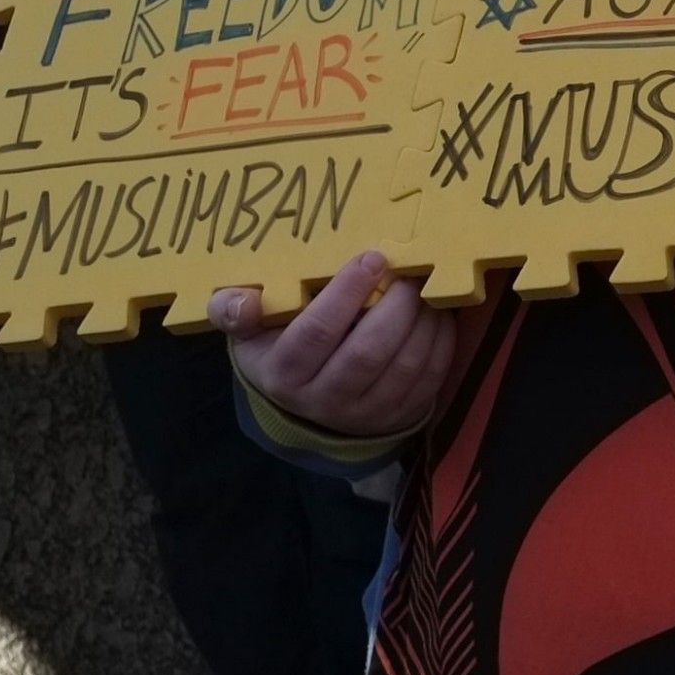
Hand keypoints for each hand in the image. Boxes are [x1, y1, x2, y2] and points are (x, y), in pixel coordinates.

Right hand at [216, 250, 469, 439]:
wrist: (307, 403)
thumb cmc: (278, 348)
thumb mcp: (248, 332)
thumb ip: (234, 310)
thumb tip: (243, 301)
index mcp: (284, 374)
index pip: (317, 332)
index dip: (347, 293)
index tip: (372, 258)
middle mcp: (323, 400)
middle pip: (368, 352)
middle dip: (397, 307)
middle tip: (410, 273)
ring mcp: (365, 414)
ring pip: (404, 366)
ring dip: (424, 322)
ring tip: (427, 288)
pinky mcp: (399, 416)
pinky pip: (429, 378)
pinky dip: (440, 342)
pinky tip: (438, 314)